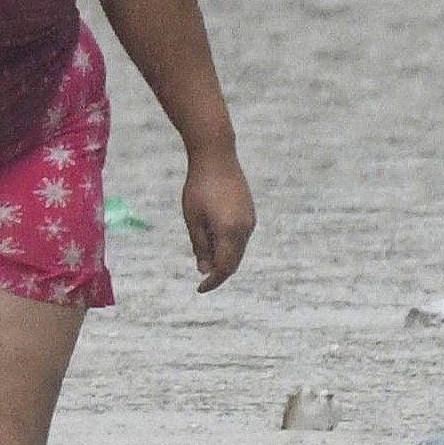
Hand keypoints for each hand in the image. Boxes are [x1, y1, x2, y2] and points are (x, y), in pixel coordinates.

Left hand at [179, 158, 254, 290]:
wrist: (217, 156)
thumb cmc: (199, 187)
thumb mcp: (193, 220)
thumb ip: (200, 246)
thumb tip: (204, 270)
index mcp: (230, 232)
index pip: (225, 267)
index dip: (213, 281)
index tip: (200, 289)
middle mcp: (245, 228)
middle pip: (234, 261)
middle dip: (219, 271)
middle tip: (202, 279)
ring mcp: (250, 220)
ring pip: (238, 249)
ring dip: (224, 258)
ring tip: (205, 258)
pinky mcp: (249, 212)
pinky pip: (240, 237)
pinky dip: (229, 245)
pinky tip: (214, 240)